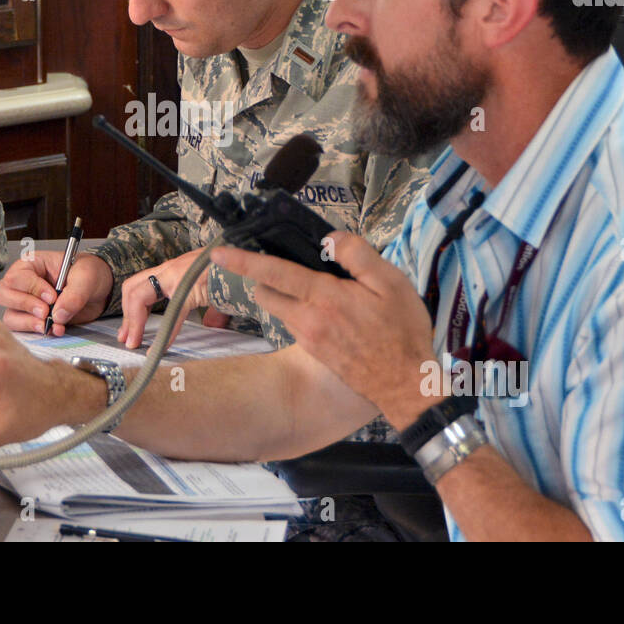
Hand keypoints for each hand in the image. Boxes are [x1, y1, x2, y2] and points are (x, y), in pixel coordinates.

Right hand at [0, 250, 113, 335]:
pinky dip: (37, 332)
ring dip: (28, 323)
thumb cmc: (90, 274)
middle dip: (25, 305)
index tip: (53, 297)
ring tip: (49, 324)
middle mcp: (24, 283)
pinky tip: (56, 330)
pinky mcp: (33, 319)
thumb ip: (74, 294)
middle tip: (46, 312)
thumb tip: (59, 314)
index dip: (32, 289)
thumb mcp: (87, 277)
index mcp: (32, 264)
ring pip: (10, 315)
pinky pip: (23, 329)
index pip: (17, 276)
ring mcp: (26, 303)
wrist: (99, 292)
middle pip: (3, 294)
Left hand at [118, 250, 230, 349]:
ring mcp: (177, 276)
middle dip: (126, 314)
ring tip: (133, 343)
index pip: (139, 282)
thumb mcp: (215, 287)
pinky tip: (159, 350)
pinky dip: (165, 335)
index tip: (129, 330)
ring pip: (140, 296)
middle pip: (132, 287)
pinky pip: (171, 314)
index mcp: (173, 268)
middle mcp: (170, 268)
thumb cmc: (233, 271)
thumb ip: (209, 304)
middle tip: (126, 338)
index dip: (130, 307)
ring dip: (134, 322)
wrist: (249, 258)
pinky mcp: (189, 288)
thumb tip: (212, 323)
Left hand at [211, 230, 435, 428]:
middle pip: (265, 293)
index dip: (243, 260)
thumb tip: (329, 239)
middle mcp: (307, 319)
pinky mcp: (314, 351)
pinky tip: (332, 311)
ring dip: (285, 295)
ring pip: (280, 309)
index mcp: (323, 298)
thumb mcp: (391, 282)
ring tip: (319, 288)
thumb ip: (357, 254)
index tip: (218, 252)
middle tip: (290, 264)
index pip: (273, 272)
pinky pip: (295, 324)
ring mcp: (308, 338)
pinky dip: (301, 312)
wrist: (405, 384)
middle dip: (265, 277)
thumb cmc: (402, 331)